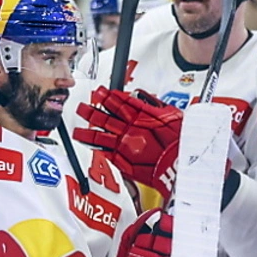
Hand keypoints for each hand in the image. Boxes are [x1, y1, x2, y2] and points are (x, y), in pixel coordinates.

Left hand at [74, 87, 182, 203]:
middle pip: (104, 118)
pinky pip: (105, 153)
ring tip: (77, 131)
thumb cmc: (180, 142)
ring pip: (99, 136)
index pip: (118, 103)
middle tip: (81, 108)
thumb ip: (152, 105)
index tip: (99, 93)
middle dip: (91, 112)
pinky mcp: (123, 161)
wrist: (179, 164)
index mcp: (139, 116)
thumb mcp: (170, 115)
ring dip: (87, 132)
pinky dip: (97, 148)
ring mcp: (123, 146)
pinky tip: (90, 146)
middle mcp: (128, 130)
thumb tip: (139, 97)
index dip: (107, 97)